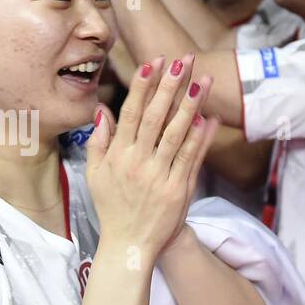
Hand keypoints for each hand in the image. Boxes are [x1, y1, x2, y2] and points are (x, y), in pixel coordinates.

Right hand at [85, 52, 219, 260]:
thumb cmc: (112, 207)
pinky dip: (202, 137)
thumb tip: (102, 110)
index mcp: (118, 155)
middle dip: (170, 85)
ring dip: (191, 104)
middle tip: (183, 60)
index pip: (131, 112)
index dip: (143, 86)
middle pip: (156, 116)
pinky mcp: (178, 189)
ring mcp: (160, 175)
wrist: (129, 245)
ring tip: (203, 80)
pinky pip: (192, 157)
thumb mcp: (94, 174)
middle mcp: (138, 162)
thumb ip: (98, 141)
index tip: (154, 63)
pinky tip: (210, 117)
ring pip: (177, 133)